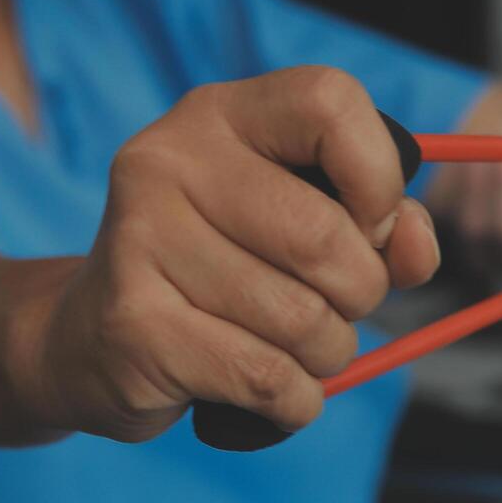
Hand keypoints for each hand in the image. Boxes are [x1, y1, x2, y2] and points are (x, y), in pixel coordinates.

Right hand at [13, 67, 440, 441]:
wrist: (88, 339)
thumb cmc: (219, 273)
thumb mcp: (300, 225)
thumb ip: (381, 225)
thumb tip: (413, 246)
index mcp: (218, 115)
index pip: (330, 102)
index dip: (377, 176)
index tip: (371, 225)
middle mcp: (168, 161)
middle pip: (326, 236)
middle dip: (361, 294)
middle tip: (335, 308)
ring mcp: (140, 242)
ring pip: (303, 320)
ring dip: (326, 357)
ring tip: (291, 350)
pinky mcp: (134, 326)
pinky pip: (268, 377)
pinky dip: (295, 400)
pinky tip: (271, 388)